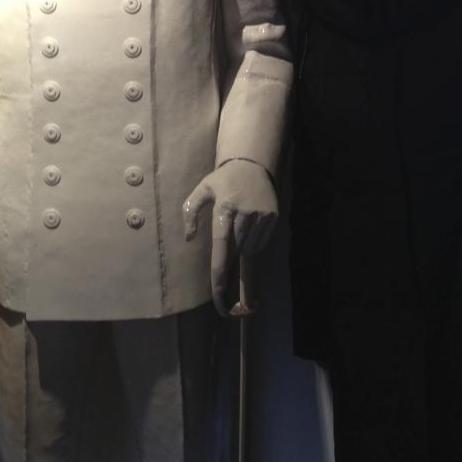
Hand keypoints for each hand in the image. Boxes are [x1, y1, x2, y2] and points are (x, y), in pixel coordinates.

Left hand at [183, 159, 277, 315]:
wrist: (252, 164)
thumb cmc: (223, 181)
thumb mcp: (202, 190)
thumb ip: (190, 212)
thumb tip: (189, 238)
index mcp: (224, 208)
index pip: (221, 249)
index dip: (220, 276)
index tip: (218, 297)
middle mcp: (244, 214)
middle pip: (235, 252)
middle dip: (229, 258)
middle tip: (224, 253)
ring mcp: (261, 216)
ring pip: (249, 249)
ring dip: (241, 249)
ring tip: (237, 229)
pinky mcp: (272, 217)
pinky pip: (261, 243)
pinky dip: (253, 244)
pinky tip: (248, 228)